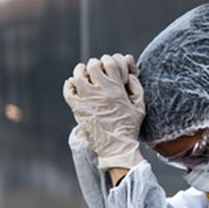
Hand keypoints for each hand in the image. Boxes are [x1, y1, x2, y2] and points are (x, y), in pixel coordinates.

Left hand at [63, 53, 144, 169]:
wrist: (117, 147)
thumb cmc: (129, 128)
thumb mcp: (140, 107)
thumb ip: (136, 88)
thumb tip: (130, 76)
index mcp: (117, 89)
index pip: (110, 62)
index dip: (110, 60)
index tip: (109, 66)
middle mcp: (101, 92)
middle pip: (93, 65)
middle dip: (95, 64)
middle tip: (96, 70)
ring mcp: (88, 100)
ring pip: (78, 75)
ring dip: (80, 72)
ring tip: (83, 74)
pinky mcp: (78, 109)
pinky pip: (68, 92)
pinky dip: (69, 86)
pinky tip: (72, 85)